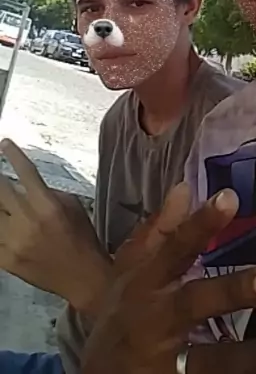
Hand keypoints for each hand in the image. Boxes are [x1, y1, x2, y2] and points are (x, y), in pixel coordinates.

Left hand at [0, 139, 111, 312]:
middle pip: (0, 191)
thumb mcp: (74, 207)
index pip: (26, 173)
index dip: (13, 155)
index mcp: (47, 206)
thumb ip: (51, 193)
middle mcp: (27, 221)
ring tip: (1, 199)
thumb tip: (30, 185)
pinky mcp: (6, 260)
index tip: (4, 143)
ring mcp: (13, 242)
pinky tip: (1, 220)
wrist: (82, 277)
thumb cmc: (82, 237)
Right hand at [82, 188, 255, 373]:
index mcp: (146, 283)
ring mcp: (164, 362)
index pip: (175, 247)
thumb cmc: (122, 313)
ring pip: (210, 360)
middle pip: (193, 304)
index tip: (230, 198)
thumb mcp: (130, 270)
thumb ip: (159, 231)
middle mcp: (155, 320)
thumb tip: (185, 187)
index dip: (200, 224)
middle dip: (230, 293)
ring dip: (252, 354)